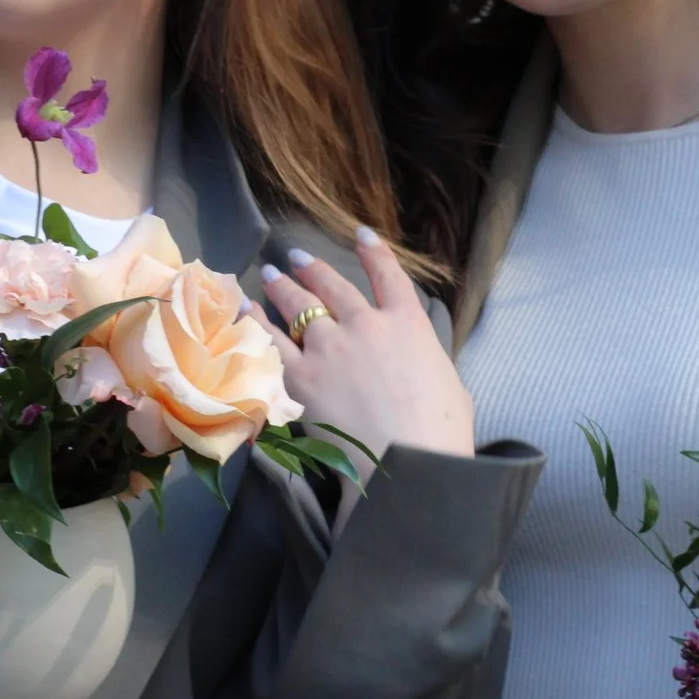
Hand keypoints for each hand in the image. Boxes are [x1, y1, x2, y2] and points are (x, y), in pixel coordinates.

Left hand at [254, 227, 474, 467]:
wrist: (406, 462)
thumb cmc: (441, 431)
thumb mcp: (450, 385)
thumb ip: (427, 363)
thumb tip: (419, 365)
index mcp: (408, 324)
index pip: (390, 276)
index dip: (375, 252)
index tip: (362, 235)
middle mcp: (366, 325)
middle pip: (334, 286)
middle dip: (313, 268)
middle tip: (296, 257)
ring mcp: (330, 348)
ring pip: (300, 306)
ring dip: (283, 287)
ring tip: (270, 275)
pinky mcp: (301, 377)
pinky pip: (272, 342)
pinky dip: (258, 323)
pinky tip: (247, 311)